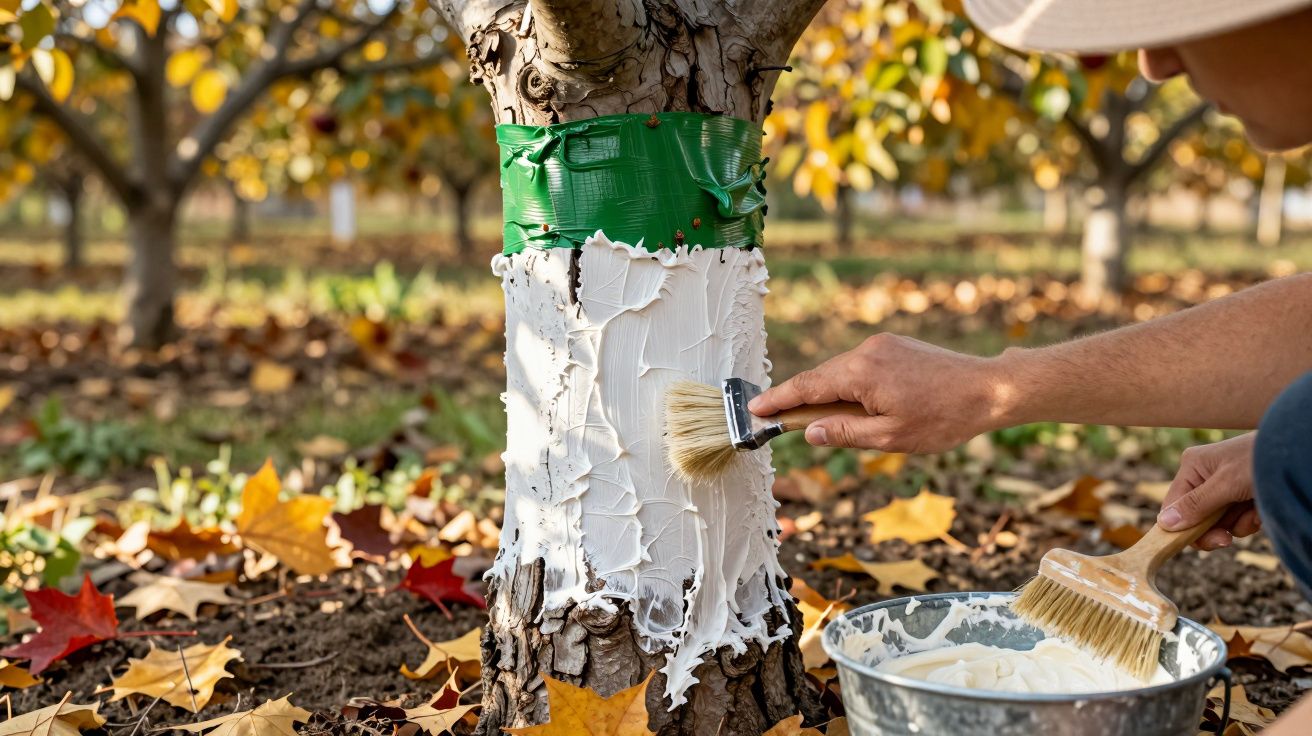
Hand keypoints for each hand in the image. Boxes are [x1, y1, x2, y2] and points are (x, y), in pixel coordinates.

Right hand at [747, 333, 1004, 451]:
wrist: (989, 389)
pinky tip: (853, 405)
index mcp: (862, 373)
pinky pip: (859, 366)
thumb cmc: (944, 418)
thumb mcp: (890, 437)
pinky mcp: (894, 346)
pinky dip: (848, 384)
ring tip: (822, 420)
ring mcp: (882, 345)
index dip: (778, 400)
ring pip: (840, 371)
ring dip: (827, 394)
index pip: (807, 387)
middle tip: (778, 421)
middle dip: (799, 399)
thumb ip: (845, 433)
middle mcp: (867, 351)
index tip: (754, 409)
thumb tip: (809, 432)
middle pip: (820, 377)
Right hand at [1157, 433, 1260, 549]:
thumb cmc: (1262, 461)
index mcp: (1193, 466)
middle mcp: (1205, 477)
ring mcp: (1225, 488)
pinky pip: (1236, 520)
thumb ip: (1196, 505)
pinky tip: (1260, 511)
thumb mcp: (1226, 484)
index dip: (1183, 526)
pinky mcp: (1243, 497)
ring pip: (1218, 522)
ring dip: (1237, 524)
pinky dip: (1249, 520)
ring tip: (1253, 513)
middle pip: (1195, 517)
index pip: (1174, 505)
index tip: (1200, 543)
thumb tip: (1164, 524)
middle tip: (1226, 540)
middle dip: (1215, 528)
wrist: (1302, 454)